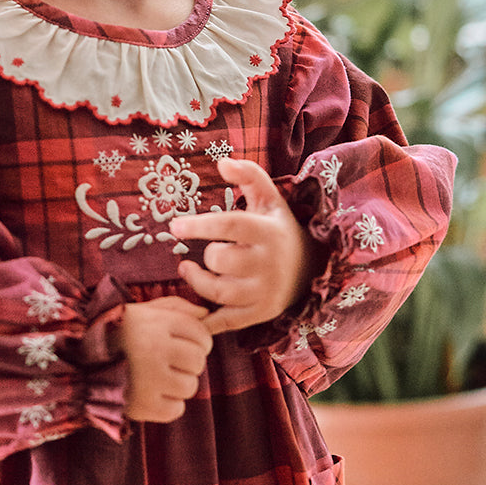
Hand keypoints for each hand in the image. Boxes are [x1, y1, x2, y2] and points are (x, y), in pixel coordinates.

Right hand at [114, 296, 212, 422]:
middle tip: (170, 362)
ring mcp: (149, 379)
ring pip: (190, 386)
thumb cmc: (116, 332)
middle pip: (198, 361)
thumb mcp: (142, 310)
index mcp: (155, 323)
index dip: (199, 340)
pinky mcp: (143, 406)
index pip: (201, 334)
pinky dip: (168, 405)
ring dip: (178, 384)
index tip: (185, 344)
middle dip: (189, 363)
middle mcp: (155, 349)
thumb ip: (176, 307)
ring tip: (158, 378)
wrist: (76, 359)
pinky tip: (151, 394)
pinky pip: (176, 409)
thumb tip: (205, 315)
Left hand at [170, 157, 323, 335]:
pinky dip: (207, 321)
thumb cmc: (278, 228)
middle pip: (221, 260)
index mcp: (268, 232)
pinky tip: (193, 311)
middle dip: (207, 255)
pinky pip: (227, 322)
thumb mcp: (270, 198)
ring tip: (188, 269)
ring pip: (219, 292)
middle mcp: (268, 263)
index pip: (230, 225)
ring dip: (197, 281)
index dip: (200, 226)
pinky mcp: (260, 314)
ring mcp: (265, 292)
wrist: (311, 268)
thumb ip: (249, 175)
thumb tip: (222, 162)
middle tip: (206, 251)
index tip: (174, 226)